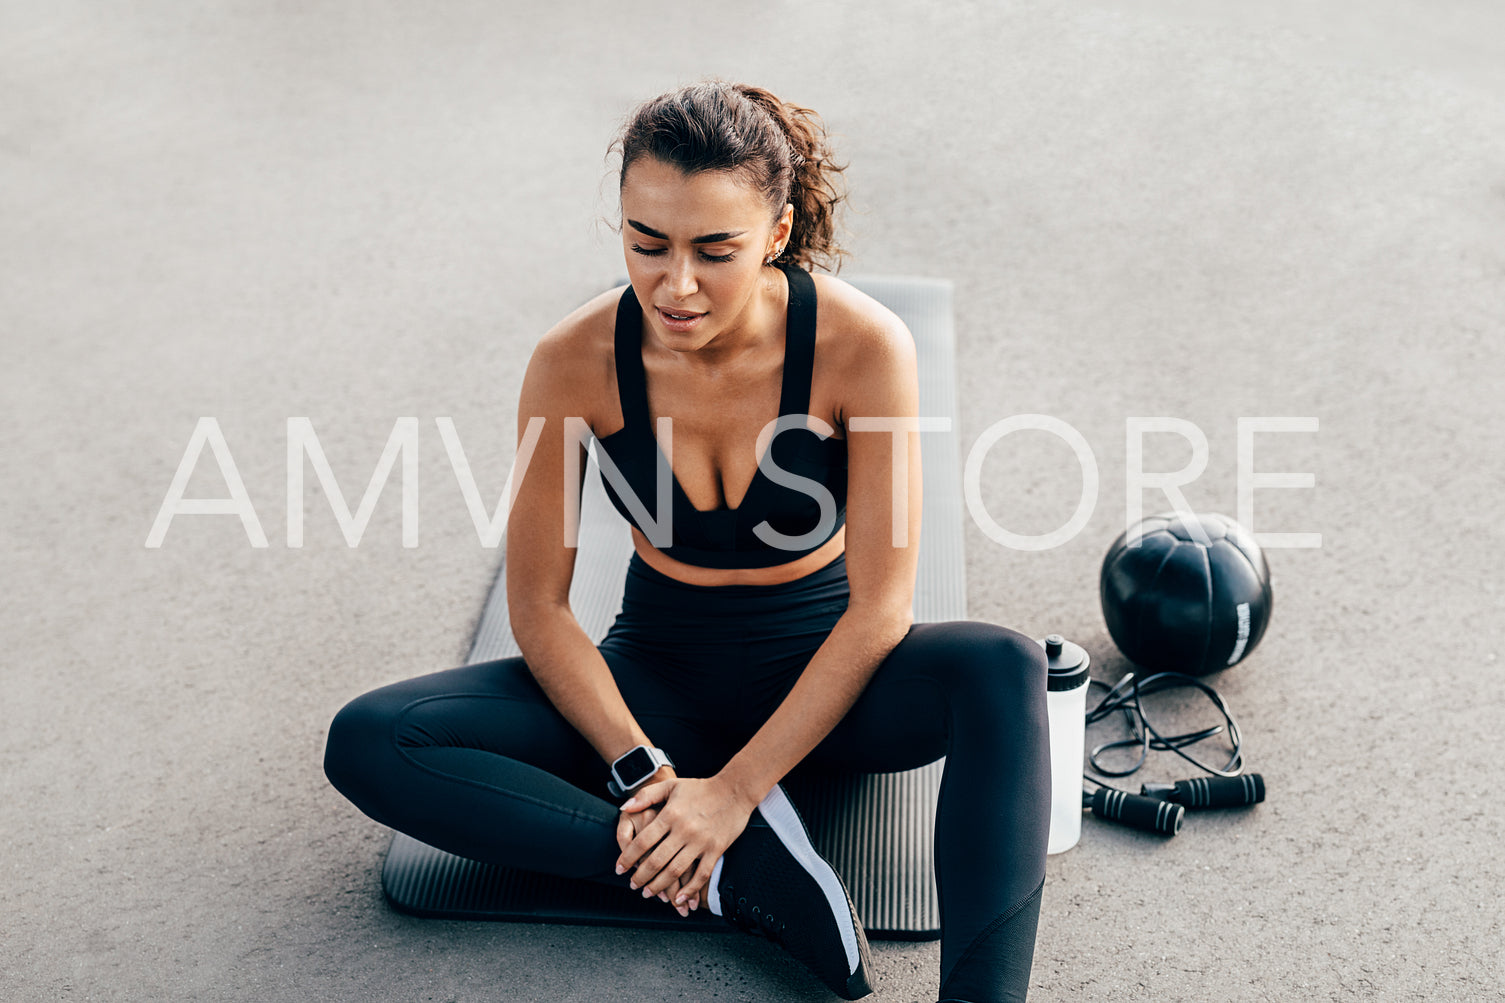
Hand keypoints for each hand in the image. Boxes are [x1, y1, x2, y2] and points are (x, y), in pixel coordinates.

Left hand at [615, 775, 755, 911]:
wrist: (734, 790)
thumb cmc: (702, 788)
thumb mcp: (671, 786)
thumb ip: (646, 795)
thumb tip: (625, 807)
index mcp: (670, 814)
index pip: (643, 841)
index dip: (628, 857)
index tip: (620, 868)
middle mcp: (684, 830)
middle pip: (656, 860)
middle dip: (641, 876)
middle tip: (633, 884)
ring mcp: (701, 842)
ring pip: (675, 871)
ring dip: (660, 886)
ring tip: (649, 892)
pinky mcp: (716, 850)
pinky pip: (701, 875)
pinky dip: (690, 889)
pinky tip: (680, 898)